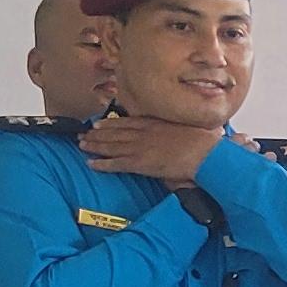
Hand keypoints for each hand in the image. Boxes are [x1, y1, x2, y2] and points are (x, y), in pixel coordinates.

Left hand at [80, 112, 223, 186]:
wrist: (205, 153)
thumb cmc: (203, 142)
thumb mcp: (188, 128)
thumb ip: (177, 129)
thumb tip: (177, 132)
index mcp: (155, 124)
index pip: (127, 122)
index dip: (110, 123)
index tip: (99, 122)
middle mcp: (143, 133)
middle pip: (114, 133)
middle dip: (97, 134)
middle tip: (83, 134)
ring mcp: (140, 148)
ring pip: (111, 146)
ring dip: (95, 145)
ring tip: (82, 145)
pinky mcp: (140, 164)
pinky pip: (116, 164)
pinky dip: (102, 164)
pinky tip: (91, 164)